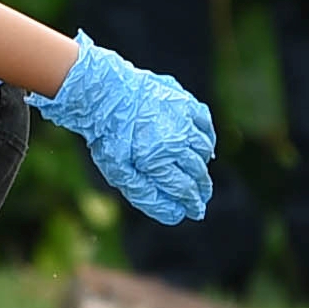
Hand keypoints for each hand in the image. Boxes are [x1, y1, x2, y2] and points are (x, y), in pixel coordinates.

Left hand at [30, 33, 217, 224]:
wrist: (101, 92)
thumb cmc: (106, 133)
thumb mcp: (117, 170)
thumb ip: (146, 194)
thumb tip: (175, 215)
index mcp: (158, 158)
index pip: (185, 189)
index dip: (192, 203)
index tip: (195, 211)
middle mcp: (176, 140)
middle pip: (198, 171)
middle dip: (201, 188)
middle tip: (201, 197)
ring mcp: (183, 119)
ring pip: (204, 149)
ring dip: (203, 164)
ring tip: (199, 174)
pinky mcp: (184, 101)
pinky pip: (205, 124)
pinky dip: (207, 138)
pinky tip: (203, 146)